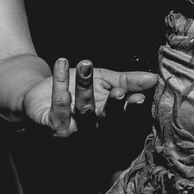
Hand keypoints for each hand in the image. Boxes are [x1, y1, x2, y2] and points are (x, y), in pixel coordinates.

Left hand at [25, 58, 158, 137]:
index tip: (139, 98)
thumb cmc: (75, 88)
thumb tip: (155, 78)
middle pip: (106, 117)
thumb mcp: (105, 80)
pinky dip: (60, 83)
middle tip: (119, 90)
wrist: (39, 92)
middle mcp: (92, 128)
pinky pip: (58, 105)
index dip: (131, 108)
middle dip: (113, 104)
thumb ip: (129, 80)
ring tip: (85, 64)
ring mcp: (72, 130)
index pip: (124, 115)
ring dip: (85, 86)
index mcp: (108, 118)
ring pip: (83, 109)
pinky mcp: (51, 125)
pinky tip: (61, 64)